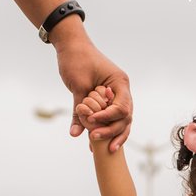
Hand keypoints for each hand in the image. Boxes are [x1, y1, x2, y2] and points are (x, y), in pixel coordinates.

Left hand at [56, 35, 132, 150]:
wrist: (71, 45)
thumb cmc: (76, 59)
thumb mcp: (78, 85)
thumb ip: (80, 111)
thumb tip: (76, 134)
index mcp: (119, 83)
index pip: (122, 108)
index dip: (108, 119)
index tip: (93, 122)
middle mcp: (121, 91)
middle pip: (125, 118)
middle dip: (112, 132)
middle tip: (95, 140)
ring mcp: (115, 96)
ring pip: (121, 121)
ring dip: (112, 135)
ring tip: (106, 150)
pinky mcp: (106, 100)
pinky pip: (109, 118)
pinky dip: (104, 129)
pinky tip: (96, 144)